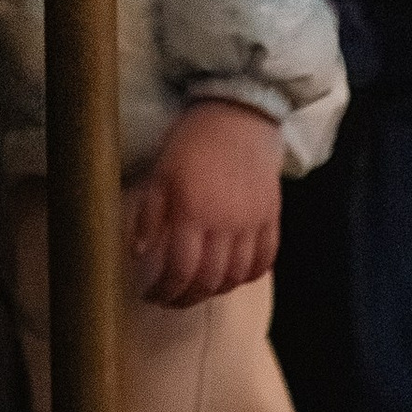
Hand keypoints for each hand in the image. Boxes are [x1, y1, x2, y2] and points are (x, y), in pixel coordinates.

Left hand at [127, 99, 283, 306]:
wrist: (239, 112)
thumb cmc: (193, 140)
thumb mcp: (161, 171)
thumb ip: (150, 214)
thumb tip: (139, 252)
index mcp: (193, 213)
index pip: (180, 270)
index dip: (165, 290)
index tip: (152, 295)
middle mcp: (226, 226)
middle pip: (209, 281)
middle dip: (187, 297)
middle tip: (172, 298)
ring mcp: (253, 225)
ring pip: (236, 276)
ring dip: (215, 290)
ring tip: (198, 288)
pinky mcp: (272, 219)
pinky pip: (265, 261)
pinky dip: (248, 275)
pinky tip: (233, 275)